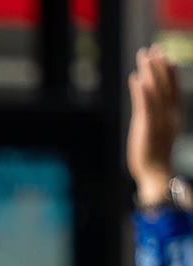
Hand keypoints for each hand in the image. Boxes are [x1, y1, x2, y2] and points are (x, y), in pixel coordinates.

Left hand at [127, 45, 180, 206]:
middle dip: (159, 65)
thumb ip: (157, 119)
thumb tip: (153, 111)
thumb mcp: (159, 133)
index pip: (173, 90)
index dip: (170, 73)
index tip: (166, 57)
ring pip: (156, 89)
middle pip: (165, 85)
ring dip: (150, 71)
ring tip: (144, 55)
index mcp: (172, 116)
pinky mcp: (146, 126)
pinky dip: (140, 89)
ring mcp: (158, 119)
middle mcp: (168, 114)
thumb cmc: (155, 156)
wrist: (156, 174)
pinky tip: (135, 77)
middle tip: (153, 48)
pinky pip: (144, 104)